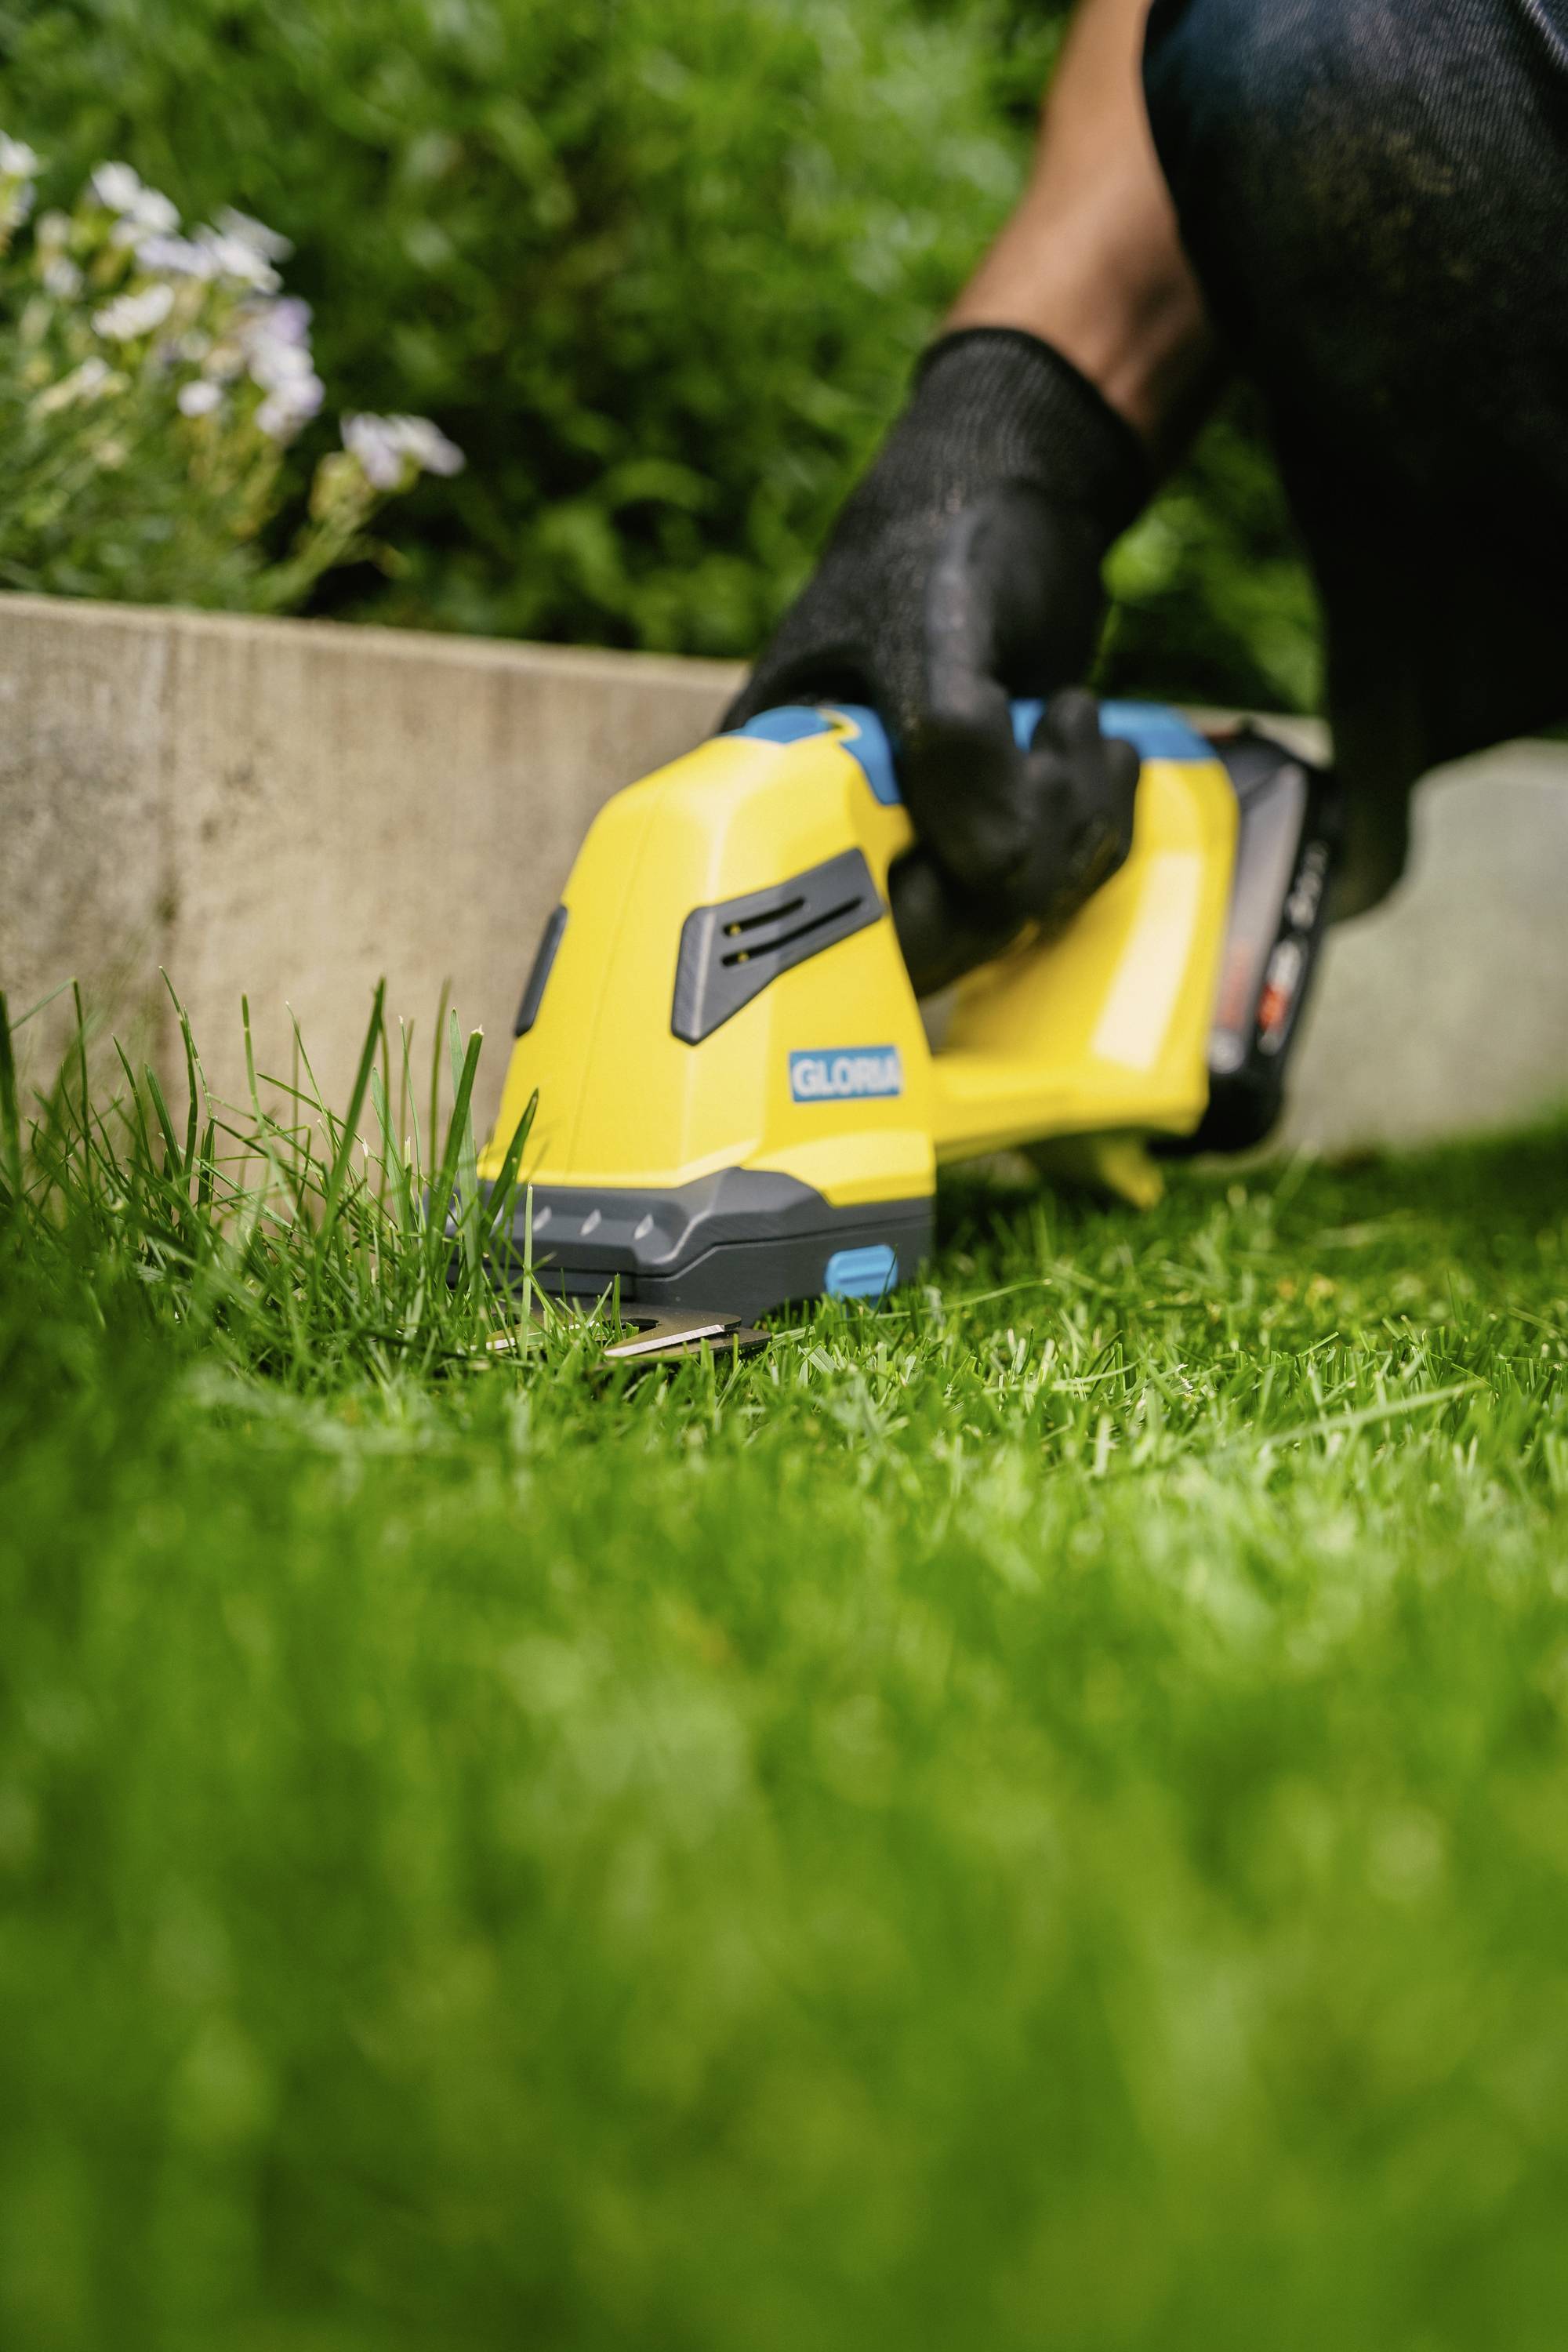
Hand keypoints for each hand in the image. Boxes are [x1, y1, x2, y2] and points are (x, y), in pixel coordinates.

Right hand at [724, 328, 1147, 991]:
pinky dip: (1096, 830)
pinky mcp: (989, 844)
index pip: (823, 921)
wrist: (1021, 498)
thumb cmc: (949, 538)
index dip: (918, 908)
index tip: (990, 838)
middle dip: (1017, 861)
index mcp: (771, 786)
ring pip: (999, 920)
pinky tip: (1097, 752)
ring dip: (1070, 830)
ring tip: (1078, 721)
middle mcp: (835, 832)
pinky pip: (1049, 893)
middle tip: (1056, 749)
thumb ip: (953, 746)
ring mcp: (917, 846)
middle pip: (925, 940)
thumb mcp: (938, 623)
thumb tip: (992, 874)